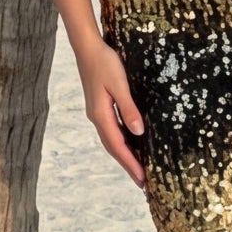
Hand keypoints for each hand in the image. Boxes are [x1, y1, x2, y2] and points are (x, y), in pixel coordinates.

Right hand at [78, 39, 145, 184]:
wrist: (88, 48)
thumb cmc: (104, 63)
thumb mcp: (119, 84)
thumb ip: (128, 108)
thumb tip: (138, 132)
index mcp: (101, 115)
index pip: (118, 146)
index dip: (131, 164)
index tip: (142, 179)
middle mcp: (97, 118)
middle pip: (114, 148)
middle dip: (128, 166)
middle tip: (143, 184)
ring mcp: (97, 113)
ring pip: (112, 141)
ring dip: (125, 157)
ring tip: (138, 171)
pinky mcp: (100, 107)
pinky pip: (112, 131)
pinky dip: (121, 143)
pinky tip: (130, 145)